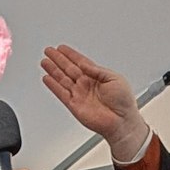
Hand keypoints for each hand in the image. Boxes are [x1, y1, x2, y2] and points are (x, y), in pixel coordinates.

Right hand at [41, 45, 150, 161]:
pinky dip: (53, 86)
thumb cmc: (123, 102)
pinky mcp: (74, 105)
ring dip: (53, 70)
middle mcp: (87, 84)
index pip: (80, 62)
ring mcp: (79, 94)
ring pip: (62, 79)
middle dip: (58, 59)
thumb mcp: (115, 78)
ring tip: (45, 61)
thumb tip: (84, 64)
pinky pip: (60, 93)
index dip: (70, 54)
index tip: (61, 48)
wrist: (121, 122)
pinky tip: (47, 78)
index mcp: (97, 76)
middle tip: (49, 51)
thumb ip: (97, 70)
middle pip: (68, 68)